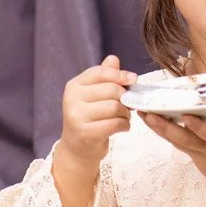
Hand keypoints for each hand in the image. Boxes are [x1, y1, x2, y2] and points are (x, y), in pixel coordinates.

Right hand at [50, 55, 135, 193]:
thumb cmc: (89, 117)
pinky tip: (122, 127)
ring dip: (126, 113)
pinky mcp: (85, 133)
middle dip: (125, 98)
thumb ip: (104, 76)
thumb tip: (113, 59)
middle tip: (127, 106)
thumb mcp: (93, 95)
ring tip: (124, 117)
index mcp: (74, 86)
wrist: (77, 147)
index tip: (133, 80)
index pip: (100, 73)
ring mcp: (76, 117)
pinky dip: (124, 125)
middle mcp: (71, 99)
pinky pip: (115, 124)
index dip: (120, 75)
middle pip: (112, 90)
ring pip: (115, 107)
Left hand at [139, 94, 205, 206]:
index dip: (198, 127)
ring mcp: (199, 155)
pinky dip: (163, 132)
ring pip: (175, 141)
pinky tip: (149, 120)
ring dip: (157, 128)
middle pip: (185, 139)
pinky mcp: (193, 157)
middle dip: (165, 127)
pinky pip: (176, 144)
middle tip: (147, 112)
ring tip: (141, 113)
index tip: (185, 116)